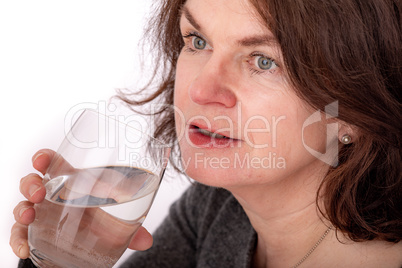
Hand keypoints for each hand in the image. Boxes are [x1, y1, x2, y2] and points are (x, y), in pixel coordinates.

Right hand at [10, 149, 152, 258]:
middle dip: (31, 183)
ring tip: (29, 216)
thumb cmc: (98, 220)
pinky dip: (17, 240)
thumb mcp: (114, 220)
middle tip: (39, 192)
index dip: (45, 158)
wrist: (87, 242)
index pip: (54, 164)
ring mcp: (41, 215)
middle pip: (33, 182)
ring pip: (22, 205)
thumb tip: (147, 241)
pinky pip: (19, 234)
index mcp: (71, 183)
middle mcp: (52, 196)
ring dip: (22, 209)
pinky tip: (24, 247)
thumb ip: (131, 229)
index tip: (41, 159)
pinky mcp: (35, 234)